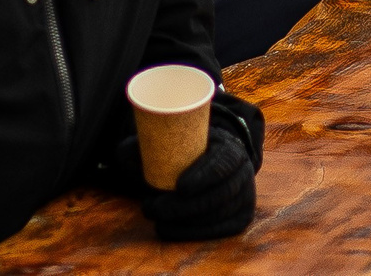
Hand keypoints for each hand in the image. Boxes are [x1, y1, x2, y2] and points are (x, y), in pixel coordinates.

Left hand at [140, 124, 256, 240]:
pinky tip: (171, 230)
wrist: (212, 159)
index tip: (179, 187)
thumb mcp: (172, 138)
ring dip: (186, 222)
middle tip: (153, 208)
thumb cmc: (188, 148)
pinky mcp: (240, 216)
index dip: (203, 177)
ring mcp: (244, 196)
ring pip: (217, 216)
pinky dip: (194, 233)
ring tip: (156, 220)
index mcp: (230, 148)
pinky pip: (220, 230)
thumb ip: (149, 142)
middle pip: (218, 196)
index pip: (222, 164)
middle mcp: (243, 172)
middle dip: (184, 207)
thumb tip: (125, 153)